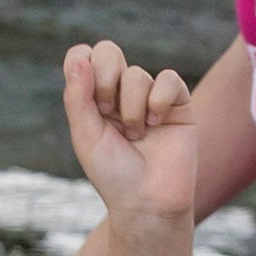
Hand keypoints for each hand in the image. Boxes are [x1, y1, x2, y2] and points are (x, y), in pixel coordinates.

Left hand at [60, 42, 202, 231]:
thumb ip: (78, 96)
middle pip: (108, 52)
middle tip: (108, 114)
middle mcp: (120, 92)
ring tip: (137, 136)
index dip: (83, 67)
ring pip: (137, 74)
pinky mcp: (178, 103)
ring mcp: (150, 96)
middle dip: (106, 82)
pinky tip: (157, 123)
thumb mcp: (86, 136)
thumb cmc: (113, 174)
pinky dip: (159, 100)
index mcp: (93, 98)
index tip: (88, 101)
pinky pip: (169, 79)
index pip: (82, 57)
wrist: (148, 203)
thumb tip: (80, 57)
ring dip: (132, 109)